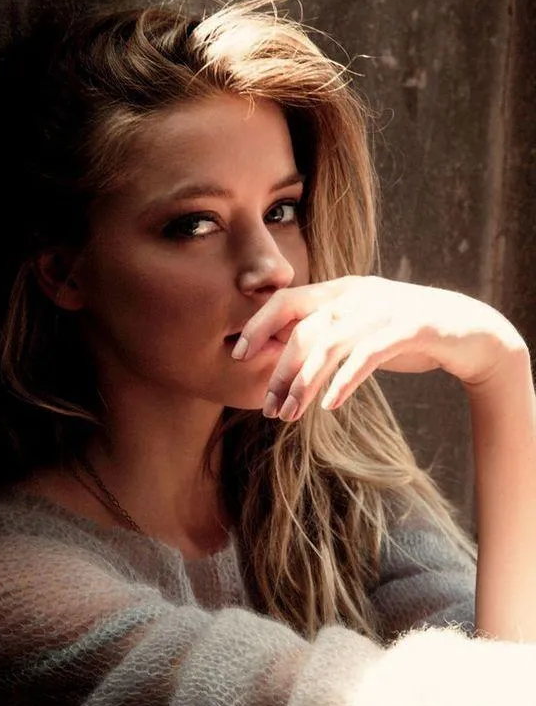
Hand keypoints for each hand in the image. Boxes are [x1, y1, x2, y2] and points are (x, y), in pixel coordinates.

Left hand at [232, 275, 526, 419]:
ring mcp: (383, 309)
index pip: (286, 300)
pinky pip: (367, 355)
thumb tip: (281, 361)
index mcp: (340, 290)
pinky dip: (344, 381)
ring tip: (290, 414)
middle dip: (280, 373)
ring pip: (330, 345)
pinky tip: (329, 404)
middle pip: (304, 331)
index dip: (259, 325)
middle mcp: (357, 295)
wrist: (469, 332)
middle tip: (269, 409)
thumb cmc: (404, 335)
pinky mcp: (409, 328)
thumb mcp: (358, 329)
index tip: (237, 355)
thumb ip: (324, 335)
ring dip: (305, 384)